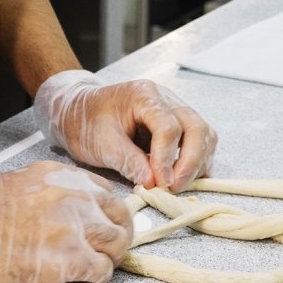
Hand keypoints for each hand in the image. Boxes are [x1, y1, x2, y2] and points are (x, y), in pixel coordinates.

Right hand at [0, 161, 132, 282]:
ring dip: (111, 256)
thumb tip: (73, 204)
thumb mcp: (26, 180)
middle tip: (109, 247)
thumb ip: (56, 188)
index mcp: (65, 178)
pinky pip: (103, 270)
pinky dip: (99, 276)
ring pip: (117, 244)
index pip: (107, 194)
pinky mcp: (71, 260)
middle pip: (120, 218)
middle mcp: (77, 198)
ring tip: (98, 262)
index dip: (107, 213)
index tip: (104, 223)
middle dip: (117, 233)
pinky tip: (86, 276)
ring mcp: (76, 229)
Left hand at [34, 70, 217, 191]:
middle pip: (196, 127)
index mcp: (143, 95)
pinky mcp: (178, 124)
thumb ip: (128, 161)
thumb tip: (153, 183)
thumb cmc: (86, 122)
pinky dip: (198, 160)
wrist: (78, 111)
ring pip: (203, 133)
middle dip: (190, 162)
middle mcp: (165, 98)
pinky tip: (185, 177)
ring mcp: (175, 109)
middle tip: (174, 187)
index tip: (160, 183)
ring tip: (179, 185)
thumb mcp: (101, 143)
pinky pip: (200, 140)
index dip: (166, 158)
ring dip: (197, 162)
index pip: (168, 127)